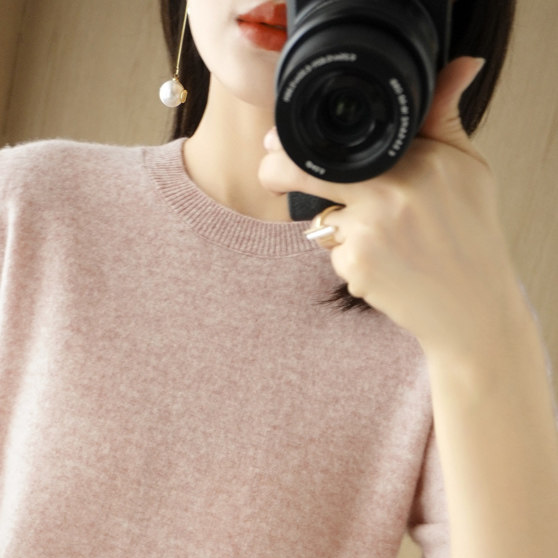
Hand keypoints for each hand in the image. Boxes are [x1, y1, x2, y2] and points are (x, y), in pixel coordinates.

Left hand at [259, 57, 529, 358]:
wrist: (470, 305)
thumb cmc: (470, 234)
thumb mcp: (467, 168)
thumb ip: (443, 120)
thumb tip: (457, 67)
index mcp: (417, 159)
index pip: (341, 140)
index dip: (299, 141)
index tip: (282, 142)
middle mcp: (388, 192)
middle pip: (304, 171)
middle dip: (277, 172)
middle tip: (271, 175)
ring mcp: (368, 231)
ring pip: (324, 219)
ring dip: (339, 227)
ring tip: (387, 241)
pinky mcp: (354, 268)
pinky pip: (335, 253)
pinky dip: (352, 259)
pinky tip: (386, 267)